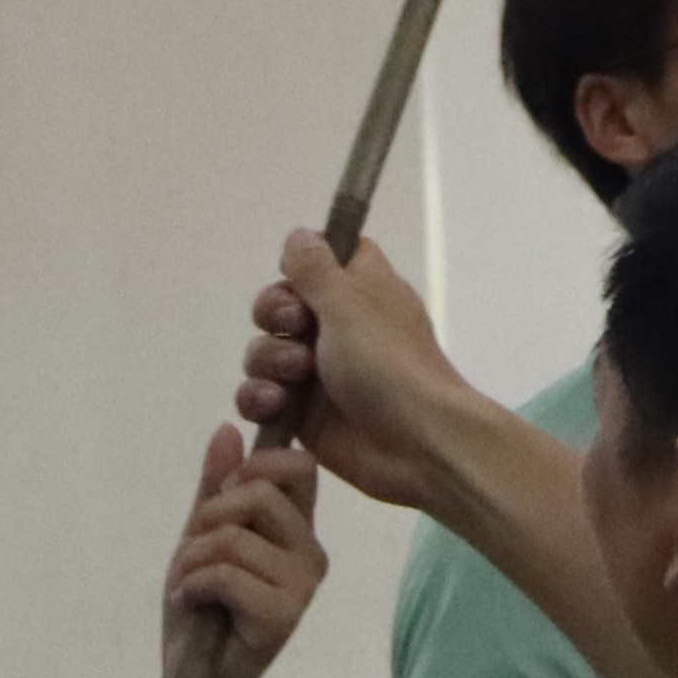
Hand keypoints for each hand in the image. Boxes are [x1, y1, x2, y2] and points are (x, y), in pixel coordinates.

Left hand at [161, 424, 327, 677]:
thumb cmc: (201, 608)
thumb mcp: (200, 536)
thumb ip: (214, 487)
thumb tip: (227, 429)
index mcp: (297, 528)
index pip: (298, 464)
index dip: (253, 466)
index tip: (219, 501)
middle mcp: (309, 552)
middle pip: (261, 491)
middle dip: (209, 517)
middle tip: (194, 553)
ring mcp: (302, 584)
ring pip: (234, 535)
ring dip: (191, 560)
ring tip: (189, 586)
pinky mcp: (285, 614)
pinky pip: (226, 574)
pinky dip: (191, 585)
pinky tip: (191, 603)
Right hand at [240, 231, 480, 515]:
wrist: (416, 443)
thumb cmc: (388, 361)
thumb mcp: (350, 300)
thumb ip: (315, 266)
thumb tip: (299, 235)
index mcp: (360, 289)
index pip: (323, 257)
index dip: (304, 262)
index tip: (299, 273)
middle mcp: (338, 326)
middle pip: (279, 303)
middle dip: (275, 314)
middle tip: (298, 326)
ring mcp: (318, 372)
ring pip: (264, 351)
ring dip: (270, 359)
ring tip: (296, 376)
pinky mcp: (302, 414)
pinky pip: (261, 397)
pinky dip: (260, 398)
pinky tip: (276, 404)